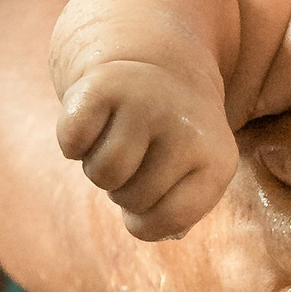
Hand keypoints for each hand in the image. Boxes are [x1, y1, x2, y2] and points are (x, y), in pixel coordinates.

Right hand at [57, 59, 237, 239]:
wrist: (161, 66)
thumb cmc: (174, 140)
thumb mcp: (194, 178)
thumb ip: (175, 214)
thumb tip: (143, 224)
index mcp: (217, 159)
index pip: (171, 219)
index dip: (151, 219)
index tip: (156, 192)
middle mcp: (186, 128)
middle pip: (131, 199)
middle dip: (124, 189)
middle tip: (136, 157)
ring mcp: (146, 103)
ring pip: (102, 175)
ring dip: (98, 168)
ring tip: (115, 142)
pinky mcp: (103, 85)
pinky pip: (73, 142)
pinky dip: (73, 143)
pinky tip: (94, 125)